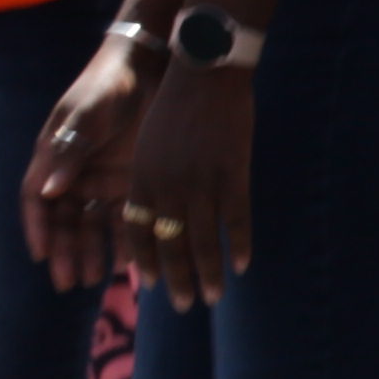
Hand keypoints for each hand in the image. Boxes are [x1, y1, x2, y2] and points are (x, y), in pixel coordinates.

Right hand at [23, 27, 146, 289]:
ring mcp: (100, 179)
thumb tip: (49, 193)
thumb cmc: (108, 86)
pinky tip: (127, 260)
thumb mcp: (86, 116)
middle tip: (69, 281)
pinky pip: (122, 218)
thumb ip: (69, 152)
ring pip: (91, 225)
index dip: (37, 228)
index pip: (37, 200)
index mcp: (54, 156)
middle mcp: (73, 173)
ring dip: (91, 251)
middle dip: (65, 251)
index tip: (42, 255)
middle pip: (63, 221)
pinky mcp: (128, 182)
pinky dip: (123, 239)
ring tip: (96, 277)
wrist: (148, 67)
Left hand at [124, 57, 256, 312]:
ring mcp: (201, 182)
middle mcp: (167, 186)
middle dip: (176, 279)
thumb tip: (151, 210)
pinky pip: (236, 220)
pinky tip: (242, 265)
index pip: (136, 231)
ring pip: (203, 240)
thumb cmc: (174, 105)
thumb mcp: (148, 143)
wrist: (205, 73)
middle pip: (169, 244)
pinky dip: (239, 244)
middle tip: (183, 305)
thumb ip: (149, 178)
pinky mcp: (232, 174)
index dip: (144, 260)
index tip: (150, 284)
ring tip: (213, 296)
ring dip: (208, 273)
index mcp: (142, 177)